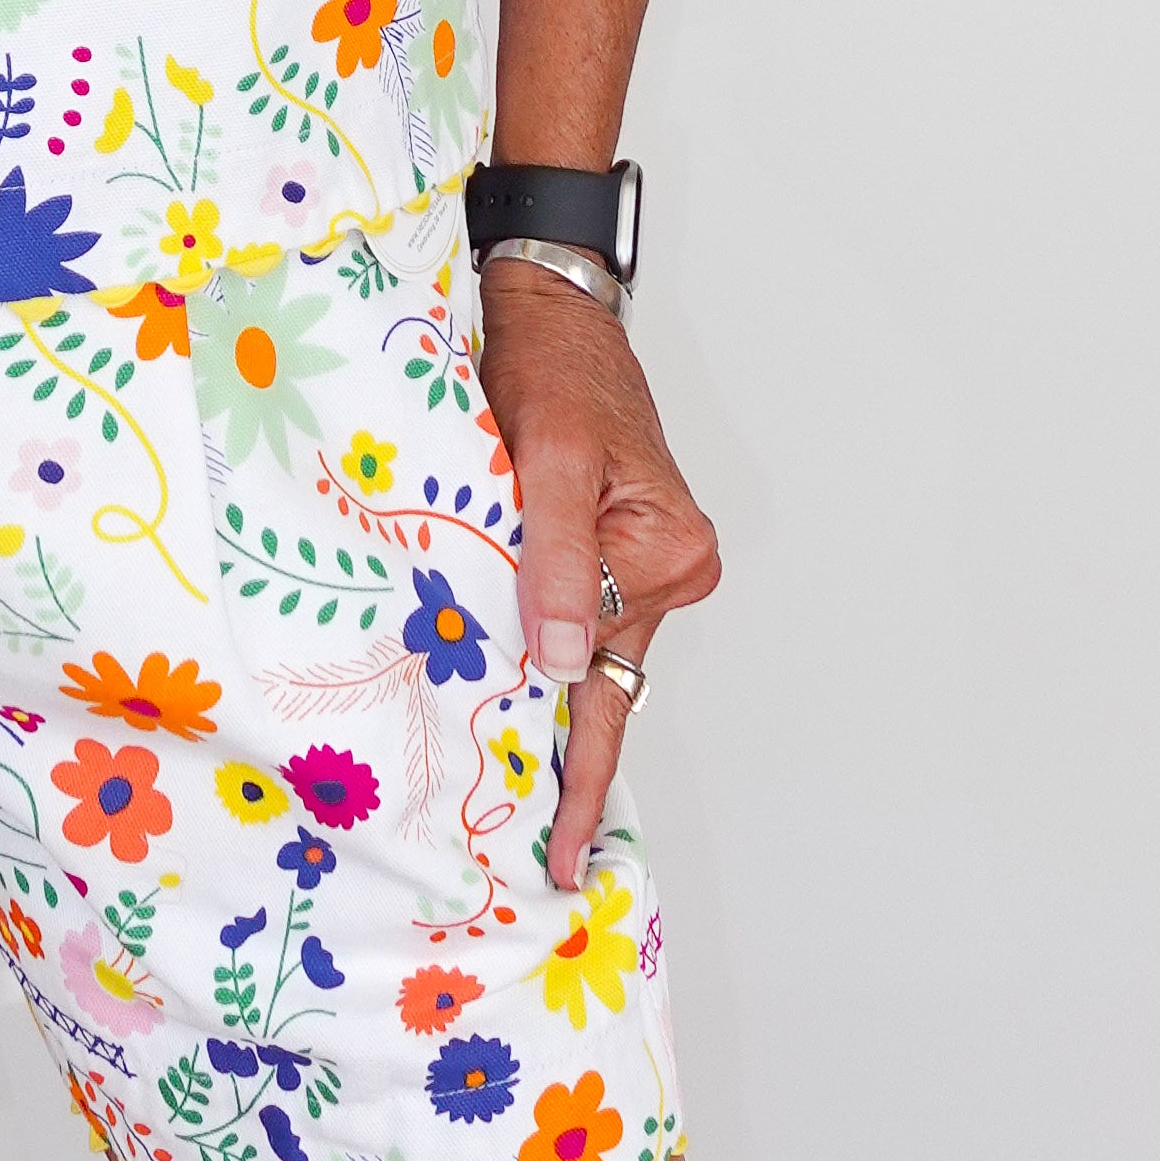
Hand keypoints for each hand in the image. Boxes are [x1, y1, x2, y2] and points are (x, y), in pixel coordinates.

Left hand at [474, 255, 720, 890]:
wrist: (548, 302)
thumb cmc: (554, 364)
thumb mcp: (548, 457)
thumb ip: (557, 560)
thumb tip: (560, 665)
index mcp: (668, 555)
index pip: (608, 685)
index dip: (582, 780)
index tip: (564, 859)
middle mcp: (665, 567)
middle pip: (595, 674)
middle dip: (555, 749)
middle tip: (516, 844)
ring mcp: (637, 557)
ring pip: (574, 644)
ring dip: (531, 685)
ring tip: (491, 770)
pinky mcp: (601, 537)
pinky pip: (565, 608)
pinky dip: (532, 640)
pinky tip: (498, 680)